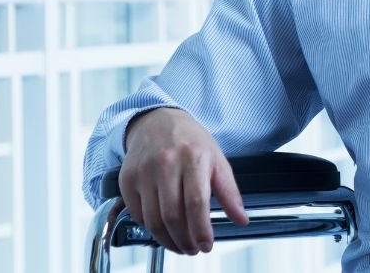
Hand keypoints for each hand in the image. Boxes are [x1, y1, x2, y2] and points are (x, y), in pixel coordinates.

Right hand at [119, 107, 248, 253]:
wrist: (157, 121)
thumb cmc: (189, 141)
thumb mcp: (217, 160)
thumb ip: (229, 192)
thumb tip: (241, 218)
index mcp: (193, 158)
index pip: (196, 203)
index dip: (201, 230)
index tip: (206, 245)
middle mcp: (166, 163)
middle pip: (173, 215)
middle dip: (184, 240)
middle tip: (193, 248)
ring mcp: (144, 171)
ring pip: (153, 219)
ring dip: (167, 240)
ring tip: (179, 244)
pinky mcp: (127, 178)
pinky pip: (137, 213)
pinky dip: (150, 227)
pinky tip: (162, 227)